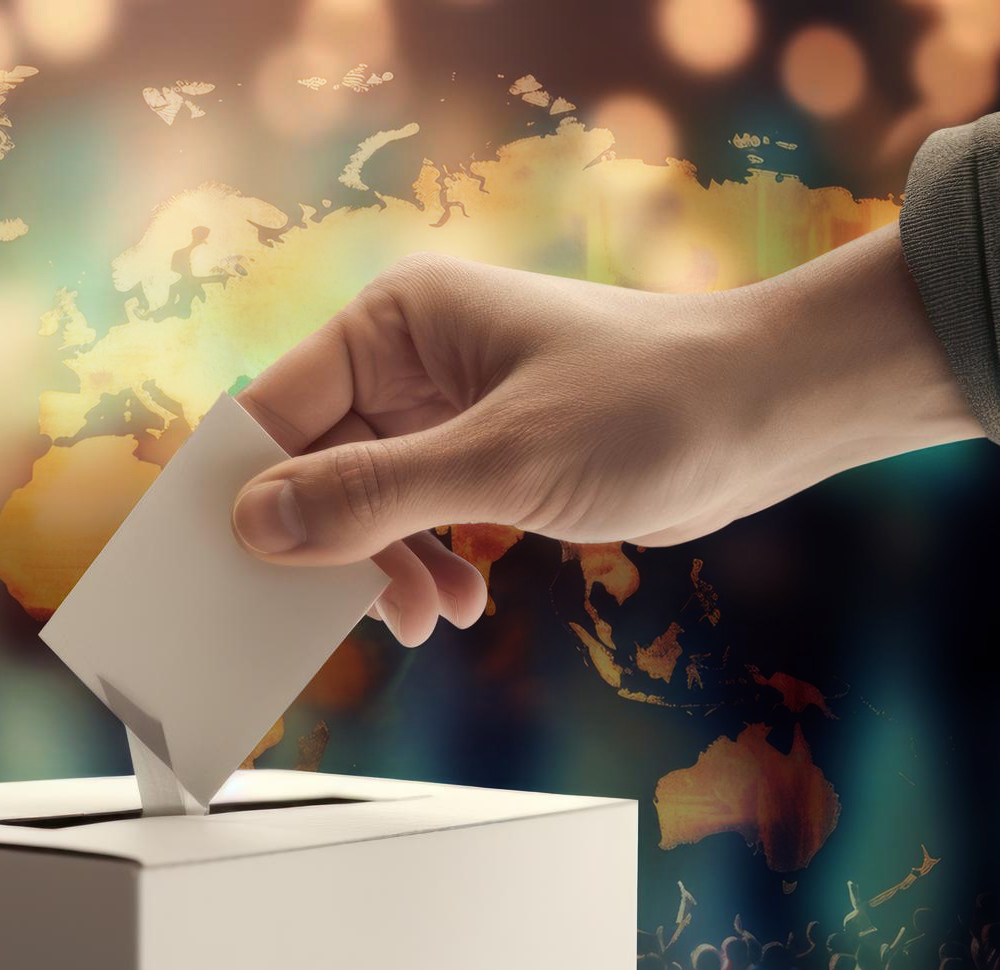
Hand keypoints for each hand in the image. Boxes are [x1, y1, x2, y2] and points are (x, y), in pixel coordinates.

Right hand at [232, 225, 980, 644]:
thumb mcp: (499, 461)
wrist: (771, 412)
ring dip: (382, 570)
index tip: (228, 571)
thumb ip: (372, 497)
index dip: (248, 492)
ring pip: (363, 505)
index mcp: (394, 321)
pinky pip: (413, 521)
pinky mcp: (481, 455)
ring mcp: (443, 408)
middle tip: (340, 617)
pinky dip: (424, 567)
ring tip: (426, 616)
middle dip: (330, 548)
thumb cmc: (653, 404)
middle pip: (314, 466)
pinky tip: (459, 602)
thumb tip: (255, 527)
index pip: (276, 410)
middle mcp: (408, 357)